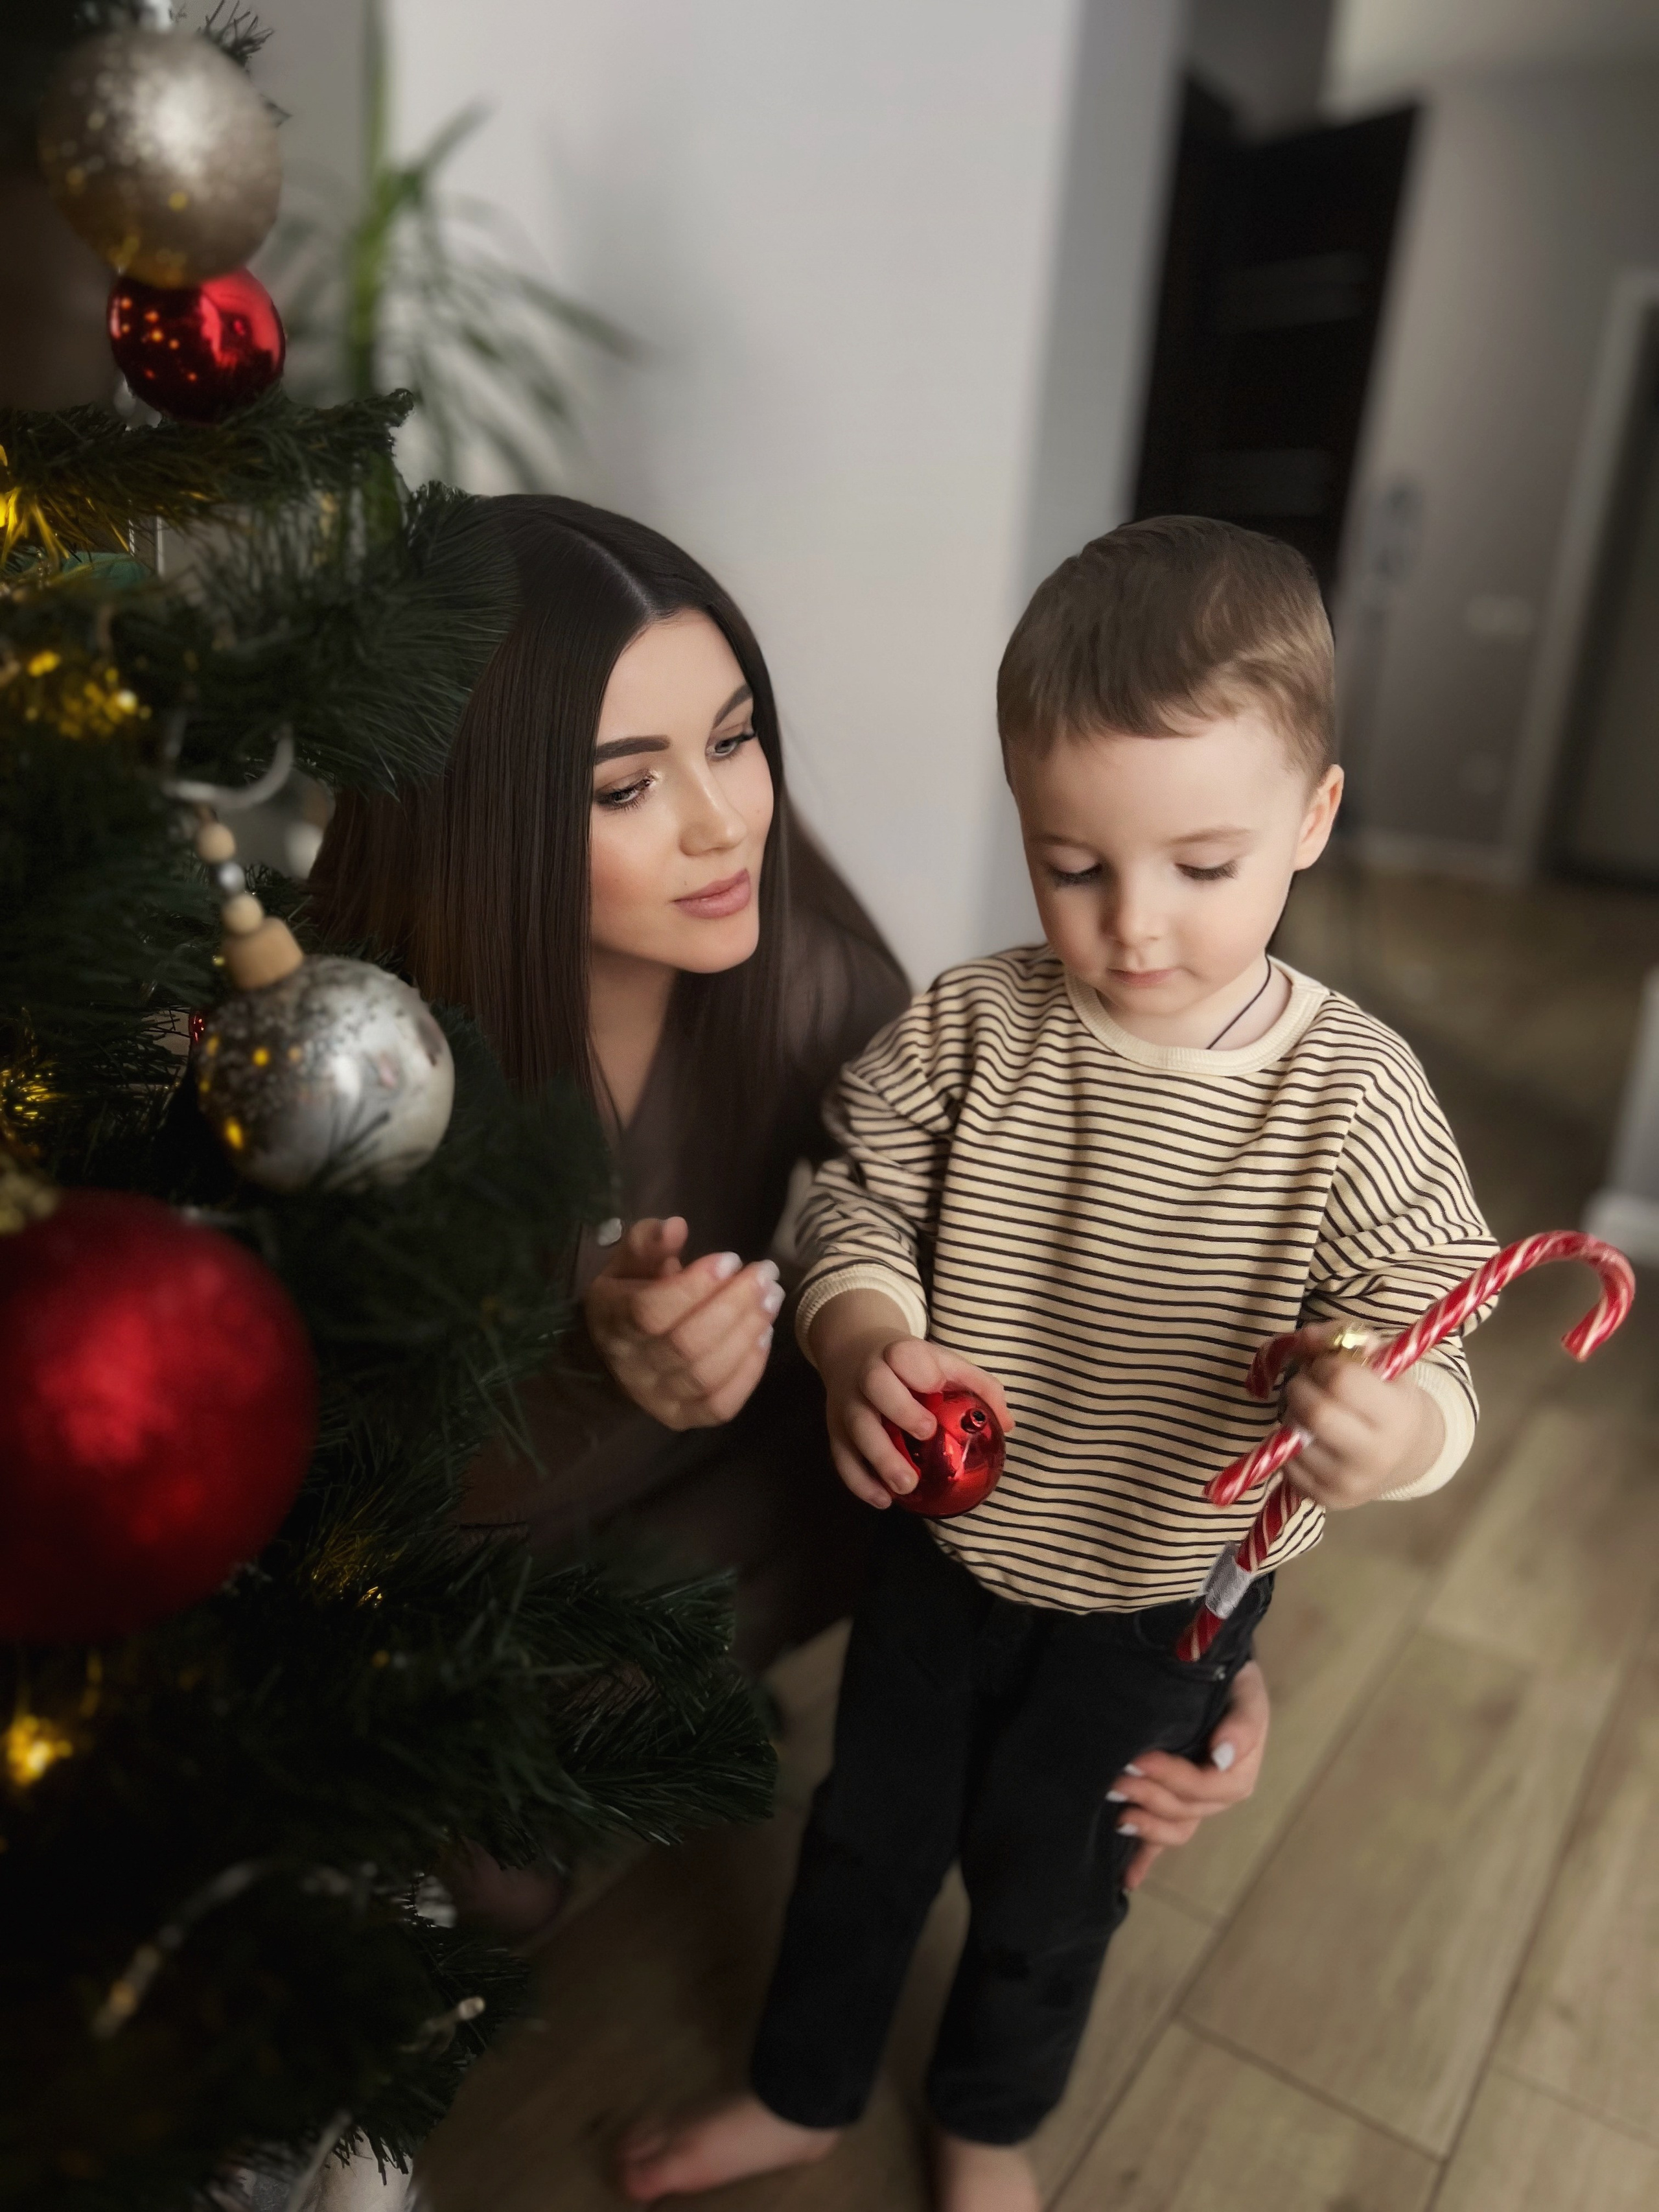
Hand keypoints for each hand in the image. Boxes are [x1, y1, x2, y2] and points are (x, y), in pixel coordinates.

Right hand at [583, 1216, 782, 1430]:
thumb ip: (648, 1240)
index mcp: (611, 1319)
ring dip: (747, 1333)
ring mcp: (656, 1399)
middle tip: (766, 1275)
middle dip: (734, 1305)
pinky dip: (749, 1371)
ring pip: (707, 1374)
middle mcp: (630, 1366)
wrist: (622, 1347)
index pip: (650, 1311)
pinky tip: (764, 1336)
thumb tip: (676, 1227)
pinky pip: (721, 1405)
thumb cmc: (633, 1292)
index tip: (731, 1258)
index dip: (694, 1285)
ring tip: (772, 1299)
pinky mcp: (682, 1418)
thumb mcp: (632, 1259)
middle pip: (686, 1344)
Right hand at [807, 1290, 1013, 1510]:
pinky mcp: (834, 1431)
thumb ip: (979, 1386)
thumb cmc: (909, 1366)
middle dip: (900, 1410)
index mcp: (896, 1353)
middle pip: (875, 1386)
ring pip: (856, 1428)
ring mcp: (847, 1404)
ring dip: (880, 1458)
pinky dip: (860, 1482)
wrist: (852, 1353)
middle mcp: (866, 1375)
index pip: (903, 1354)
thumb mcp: (943, 1362)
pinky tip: (884, 1500)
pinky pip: (841, 1458)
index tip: (936, 1385)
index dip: (918, 1370)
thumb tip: (1009, 1424)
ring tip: (907, 1485)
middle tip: (926, 1434)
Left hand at [1112, 1658, 1269, 1890]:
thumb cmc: (1235, 1683)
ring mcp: (1196, 1804)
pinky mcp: (1176, 1806)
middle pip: (1184, 1810)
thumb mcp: (1246, 1695)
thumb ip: (1242, 1724)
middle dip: (1149, 1797)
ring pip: (1173, 1828)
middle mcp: (1218, 1795)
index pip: (1204, 1787)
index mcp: (1238, 1773)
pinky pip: (1162, 1840)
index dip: (1171, 1778)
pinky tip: (1127, 1880)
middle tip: (1114, 1779)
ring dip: (1145, 1825)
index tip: (1138, 1759)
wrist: (1218, 1675)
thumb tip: (1223, 1756)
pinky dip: (1145, 1859)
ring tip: (1116, 1813)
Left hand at [1276, 1319, 1443, 1507]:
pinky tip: (1311, 1437)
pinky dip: (1290, 1445)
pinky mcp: (1327, 1500)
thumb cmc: (1388, 1396)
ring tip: (1312, 1412)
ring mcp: (1349, 1483)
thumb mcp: (1380, 1359)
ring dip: (1294, 1416)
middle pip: (1315, 1412)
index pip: (1341, 1380)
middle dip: (1301, 1389)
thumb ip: (1342, 1336)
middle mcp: (1375, 1455)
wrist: (1409, 1454)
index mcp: (1396, 1415)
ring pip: (1296, 1438)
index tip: (1326, 1367)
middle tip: (1307, 1385)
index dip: (1324, 1365)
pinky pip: (1288, 1465)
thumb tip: (1303, 1337)